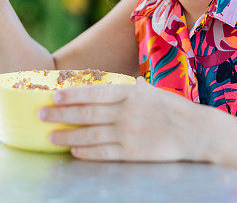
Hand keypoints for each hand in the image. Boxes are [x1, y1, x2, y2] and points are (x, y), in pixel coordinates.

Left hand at [38, 76, 203, 161]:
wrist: (196, 131)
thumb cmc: (170, 107)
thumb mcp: (147, 90)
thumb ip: (123, 88)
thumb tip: (98, 82)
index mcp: (130, 92)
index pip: (94, 92)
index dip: (71, 94)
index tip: (53, 95)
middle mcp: (127, 112)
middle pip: (86, 113)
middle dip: (60, 114)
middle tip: (40, 114)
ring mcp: (129, 133)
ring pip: (90, 134)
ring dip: (68, 136)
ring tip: (50, 136)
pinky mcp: (133, 152)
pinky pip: (104, 152)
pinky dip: (87, 152)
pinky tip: (74, 151)